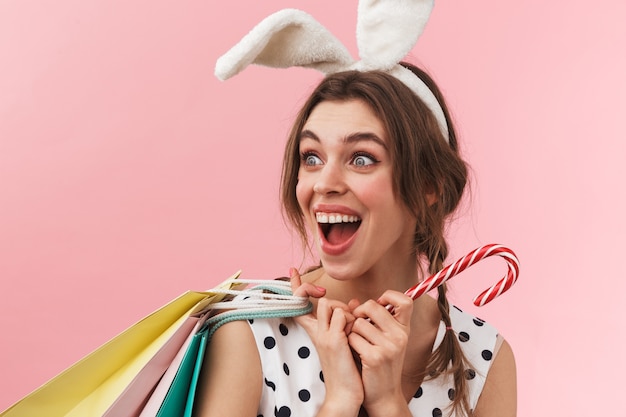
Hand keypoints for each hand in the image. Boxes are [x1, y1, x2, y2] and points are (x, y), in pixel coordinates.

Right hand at [289, 268, 363, 413]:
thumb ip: (346, 321)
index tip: (292, 270)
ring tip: (353, 330)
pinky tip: (356, 337)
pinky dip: (353, 321)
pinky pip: (344, 315)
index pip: (301, 304)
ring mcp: (323, 335)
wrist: (345, 394)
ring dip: (346, 311)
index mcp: (316, 332)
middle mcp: (316, 331)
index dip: (297, 286)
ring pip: (330, 304)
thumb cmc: (347, 368)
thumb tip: (355, 302)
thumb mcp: (344, 341)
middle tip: (347, 314)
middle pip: (319, 300)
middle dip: (334, 301)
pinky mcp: (334, 340)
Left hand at [348, 291, 413, 415]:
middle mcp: (400, 336)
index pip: (405, 301)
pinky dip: (350, 343)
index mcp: (404, 329)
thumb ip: (372, 319)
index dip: (389, 296)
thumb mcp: (385, 340)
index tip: (378, 303)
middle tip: (358, 324)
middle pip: (372, 306)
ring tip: (358, 343)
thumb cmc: (381, 364)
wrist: (384, 394)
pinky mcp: (374, 357)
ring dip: (352, 331)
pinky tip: (356, 353)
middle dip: (359, 313)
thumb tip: (354, 301)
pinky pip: (353, 337)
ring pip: (358, 322)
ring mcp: (388, 347)